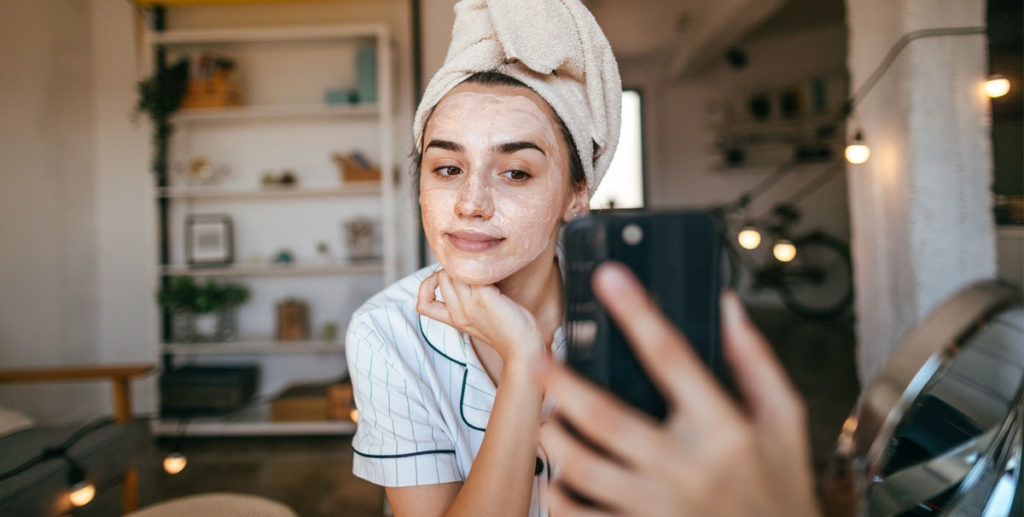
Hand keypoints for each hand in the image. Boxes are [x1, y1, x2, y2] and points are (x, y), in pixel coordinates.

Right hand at [417, 270, 543, 363]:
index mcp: (454, 319)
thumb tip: (466, 277)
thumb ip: (468, 302)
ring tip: (486, 273)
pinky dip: (483, 268)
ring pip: (453, 271)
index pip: (422, 305)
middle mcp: (458, 312)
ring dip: (468, 266)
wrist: (523, 348)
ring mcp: (469, 304)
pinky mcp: (484, 297)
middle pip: (440, 277)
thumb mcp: (480, 319)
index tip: (442, 283)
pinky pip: (473, 273)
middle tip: (474, 272)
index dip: (426, 288)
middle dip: (453, 268)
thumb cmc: (509, 331)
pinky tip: (497, 275)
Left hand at [535, 263, 819, 516]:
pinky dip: (559, 492)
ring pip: (583, 467)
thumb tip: (727, 306)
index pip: (672, 357)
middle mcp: (687, 467)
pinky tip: (559, 475)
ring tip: (548, 419)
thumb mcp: (785, 422)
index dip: (637, 311)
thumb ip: (756, 362)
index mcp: (724, 429)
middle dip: (563, 384)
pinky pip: (581, 514)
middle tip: (538, 361)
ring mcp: (660, 506)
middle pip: (606, 417)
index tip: (608, 277)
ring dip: (555, 438)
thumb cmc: (782, 488)